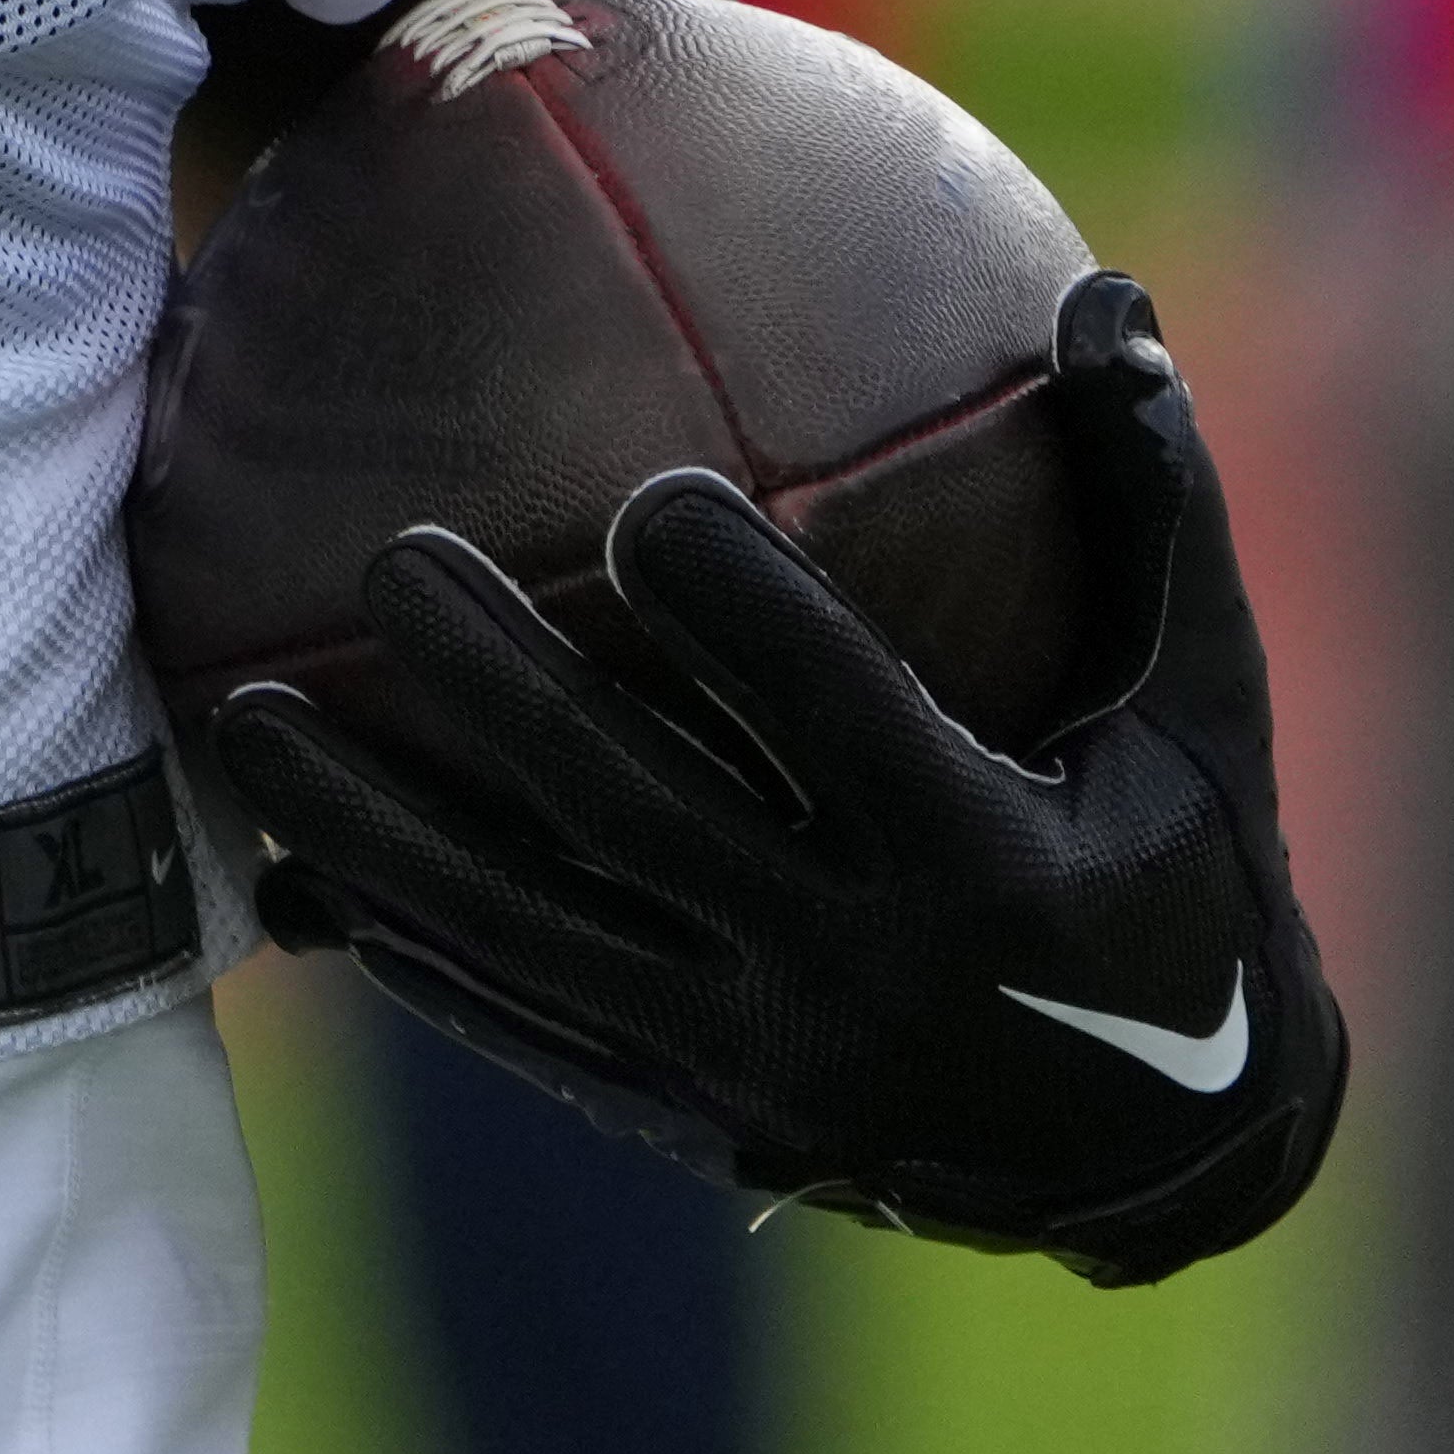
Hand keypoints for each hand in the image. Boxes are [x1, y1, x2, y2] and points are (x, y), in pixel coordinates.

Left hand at [204, 271, 1345, 1286]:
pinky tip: (290, 876)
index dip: (742, 616)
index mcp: (981, 859)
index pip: (837, 714)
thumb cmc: (1192, 875)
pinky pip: (525, 1026)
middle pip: (635, 810)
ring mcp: (761, 1059)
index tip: (639, 500)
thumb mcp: (1208, 704)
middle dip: (504, 688)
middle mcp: (854, 972)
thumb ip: (1155, 506)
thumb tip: (1102, 291)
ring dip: (379, 829)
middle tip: (393, 559)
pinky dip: (408, 954)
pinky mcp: (698, 1115)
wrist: (1176, 1162)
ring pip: (531, 932)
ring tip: (244, 718)